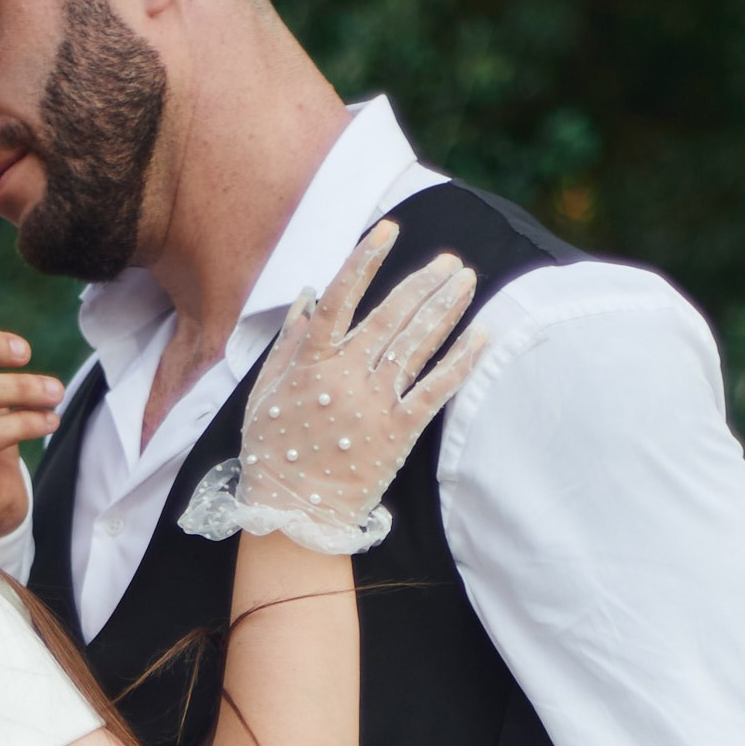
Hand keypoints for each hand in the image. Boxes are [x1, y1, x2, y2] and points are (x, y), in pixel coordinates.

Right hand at [183, 219, 481, 556]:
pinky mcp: (398, 434)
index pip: (341, 299)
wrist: (293, 515)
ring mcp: (375, 405)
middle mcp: (347, 377)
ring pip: (416, 345)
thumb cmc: (271, 454)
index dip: (365, 261)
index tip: (387, 230)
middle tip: (449, 260)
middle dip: (423, 282)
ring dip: (445, 309)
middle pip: (392, 317)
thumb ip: (288, 343)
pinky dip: (460, 361)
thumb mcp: (264, 394)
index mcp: (311, 363)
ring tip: (465, 280)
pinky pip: (435, 391)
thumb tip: (309, 295)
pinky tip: (481, 334)